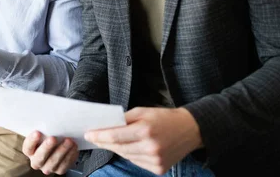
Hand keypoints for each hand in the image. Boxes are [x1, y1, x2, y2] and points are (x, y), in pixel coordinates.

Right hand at [23, 131, 78, 174]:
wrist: (58, 145)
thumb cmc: (48, 137)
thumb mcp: (43, 132)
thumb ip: (43, 130)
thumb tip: (47, 119)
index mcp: (30, 151)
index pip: (27, 148)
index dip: (32, 141)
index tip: (37, 132)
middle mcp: (37, 162)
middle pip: (40, 157)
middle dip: (47, 147)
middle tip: (53, 138)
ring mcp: (48, 167)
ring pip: (53, 162)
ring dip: (62, 150)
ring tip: (69, 141)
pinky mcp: (59, 170)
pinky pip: (64, 165)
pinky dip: (70, 155)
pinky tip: (73, 147)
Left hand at [85, 107, 202, 174]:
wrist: (191, 130)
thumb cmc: (164, 117)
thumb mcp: (143, 111)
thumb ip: (124, 119)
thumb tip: (106, 126)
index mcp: (145, 131)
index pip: (115, 136)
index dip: (99, 136)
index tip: (88, 134)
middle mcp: (151, 148)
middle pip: (119, 148)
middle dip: (104, 142)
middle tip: (93, 138)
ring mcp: (155, 160)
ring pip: (126, 156)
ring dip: (116, 149)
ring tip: (108, 141)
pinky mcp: (159, 169)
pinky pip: (136, 162)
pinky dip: (129, 155)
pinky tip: (128, 147)